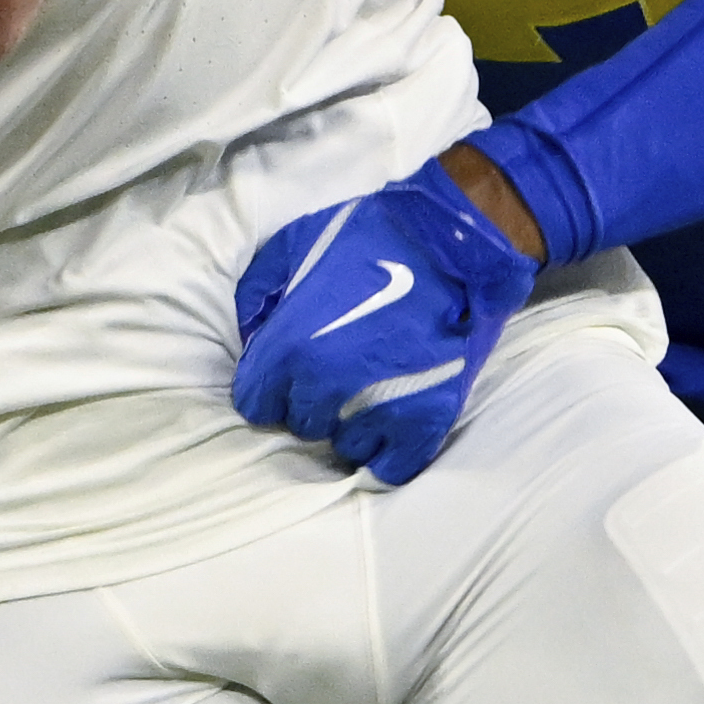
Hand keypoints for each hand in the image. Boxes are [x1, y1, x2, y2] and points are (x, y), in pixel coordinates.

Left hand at [233, 159, 537, 485]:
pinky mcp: (424, 424)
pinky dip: (386, 448)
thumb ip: (257, 294)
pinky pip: (390, 466)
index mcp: (290, 348)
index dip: (268, 385)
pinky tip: (390, 419)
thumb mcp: (294, 244)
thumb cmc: (372, 236)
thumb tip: (248, 336)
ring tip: (370, 385)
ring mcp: (378, 411)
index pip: (255, 403)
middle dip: (310, 400)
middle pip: (300, 423)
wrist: (455, 242)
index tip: (285, 372)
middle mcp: (328, 389)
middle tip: (335, 368)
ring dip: (350, 422)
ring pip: (343, 445)